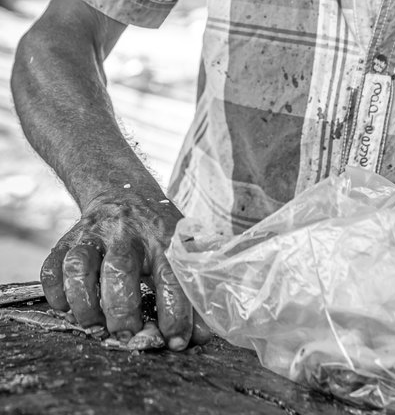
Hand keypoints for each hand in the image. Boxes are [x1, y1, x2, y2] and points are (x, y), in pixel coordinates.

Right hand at [40, 187, 210, 348]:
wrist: (124, 192)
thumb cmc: (157, 231)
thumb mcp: (181, 250)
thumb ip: (191, 290)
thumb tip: (202, 335)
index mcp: (163, 238)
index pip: (172, 277)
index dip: (175, 314)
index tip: (175, 342)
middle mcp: (128, 234)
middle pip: (120, 270)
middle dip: (121, 311)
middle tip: (126, 335)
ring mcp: (95, 234)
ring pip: (80, 266)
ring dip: (84, 302)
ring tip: (94, 326)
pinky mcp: (70, 238)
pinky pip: (53, 265)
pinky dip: (56, 292)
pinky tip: (66, 307)